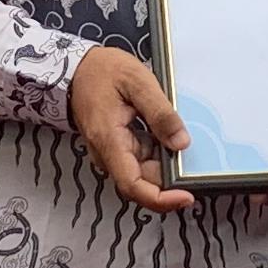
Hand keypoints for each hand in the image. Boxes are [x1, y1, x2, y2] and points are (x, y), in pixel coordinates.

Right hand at [67, 46, 195, 213]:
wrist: (76, 68)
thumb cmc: (101, 71)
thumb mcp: (138, 82)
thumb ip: (161, 113)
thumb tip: (181, 143)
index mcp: (109, 140)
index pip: (133, 185)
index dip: (161, 199)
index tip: (185, 197)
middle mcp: (107, 153)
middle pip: (141, 183)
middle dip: (168, 179)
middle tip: (191, 160)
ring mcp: (110, 152)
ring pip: (142, 172)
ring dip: (164, 164)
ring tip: (178, 138)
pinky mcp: (115, 148)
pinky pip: (139, 160)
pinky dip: (157, 154)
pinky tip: (166, 135)